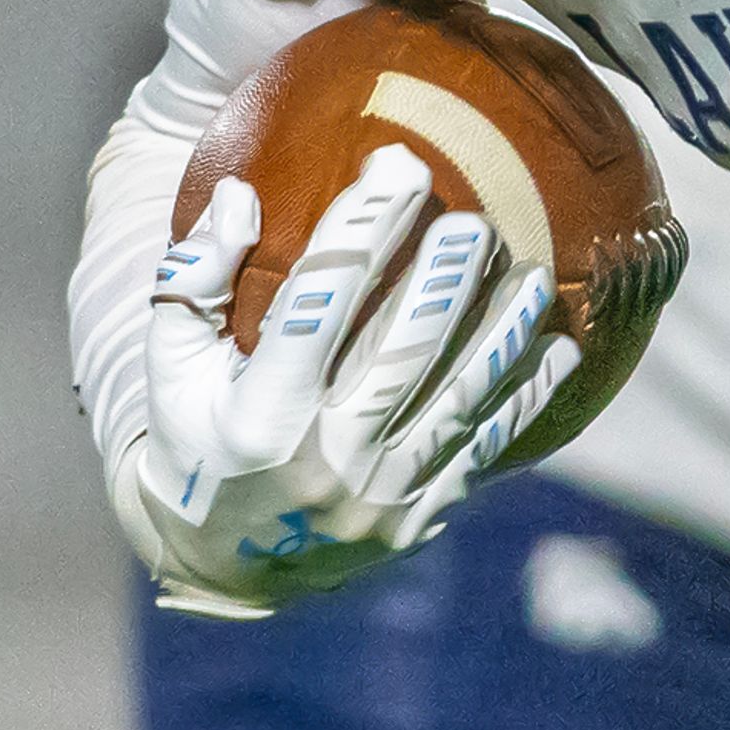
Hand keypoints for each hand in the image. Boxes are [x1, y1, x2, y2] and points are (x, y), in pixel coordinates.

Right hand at [117, 143, 578, 616]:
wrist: (224, 566)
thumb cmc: (195, 437)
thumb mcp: (170, 365)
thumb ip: (193, 280)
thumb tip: (240, 194)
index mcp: (259, 411)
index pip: (320, 301)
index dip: (362, 226)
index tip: (399, 164)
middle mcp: (324, 457)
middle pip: (403, 348)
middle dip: (446, 278)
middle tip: (476, 221)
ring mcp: (378, 494)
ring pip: (459, 396)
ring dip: (503, 330)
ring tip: (533, 273)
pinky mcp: (417, 517)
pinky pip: (484, 445)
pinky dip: (524, 395)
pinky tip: (559, 347)